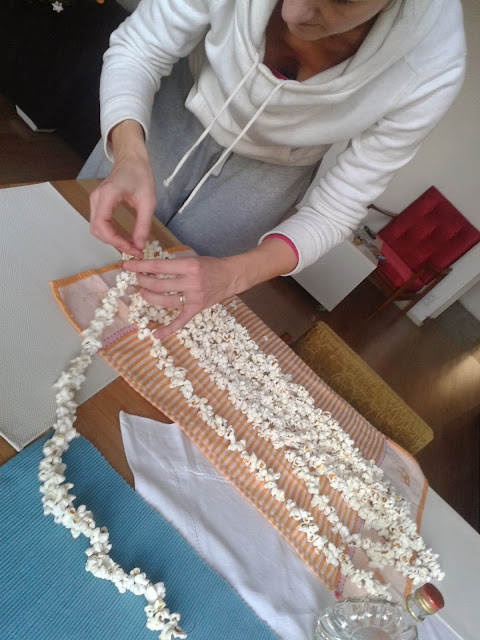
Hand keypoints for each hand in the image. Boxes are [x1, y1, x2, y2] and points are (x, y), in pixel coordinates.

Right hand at [89, 120, 155, 256]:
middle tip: (134, 250)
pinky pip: (100, 223)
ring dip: (112, 240)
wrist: (132, 159)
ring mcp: (95, 200)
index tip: (132, 249)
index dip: (116, 241)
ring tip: (131, 245)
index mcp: (108, 195)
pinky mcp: (98, 203)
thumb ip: (143, 225)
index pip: (103, 225)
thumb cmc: (140, 175)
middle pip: (97, 230)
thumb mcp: (148, 201)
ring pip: (97, 228)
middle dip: (115, 243)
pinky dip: (110, 234)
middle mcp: (97, 198)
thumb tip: (139, 245)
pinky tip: (125, 238)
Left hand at [123, 237, 298, 338]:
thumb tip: (149, 267)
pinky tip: (156, 335)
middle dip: (142, 281)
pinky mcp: (197, 309)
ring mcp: (194, 297)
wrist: (231, 276)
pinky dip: (168, 329)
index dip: (140, 266)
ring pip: (164, 301)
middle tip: (137, 278)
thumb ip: (173, 264)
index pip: (158, 266)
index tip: (127, 265)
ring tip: (143, 292)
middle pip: (158, 284)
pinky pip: (181, 321)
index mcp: (189, 265)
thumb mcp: (191, 258)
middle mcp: (191, 282)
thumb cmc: (210, 265)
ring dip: (149, 297)